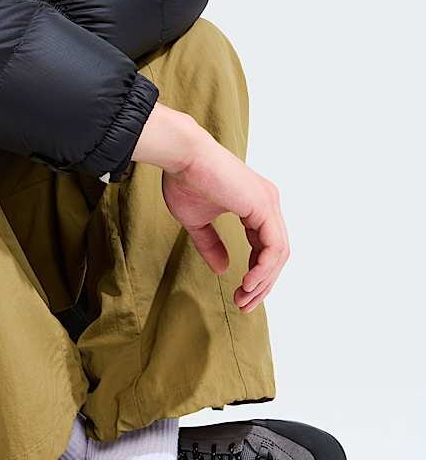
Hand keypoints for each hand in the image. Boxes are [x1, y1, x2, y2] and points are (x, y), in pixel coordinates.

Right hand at [161, 129, 290, 313]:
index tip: (239, 294)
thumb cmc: (184, 180)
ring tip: (245, 298)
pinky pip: (273, 247)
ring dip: (263, 281)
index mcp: (254, 204)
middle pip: (275, 254)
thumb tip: (224, 269)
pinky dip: (263, 269)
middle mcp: (267, 203)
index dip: (254, 274)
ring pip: (278, 254)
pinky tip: (248, 282)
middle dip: (261, 284)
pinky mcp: (264, 206)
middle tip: (244, 304)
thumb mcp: (196, 221)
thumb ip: (211, 244)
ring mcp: (268, 203)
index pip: (264, 247)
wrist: (182, 154)